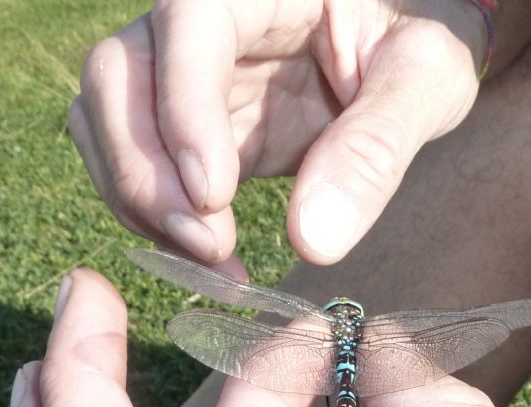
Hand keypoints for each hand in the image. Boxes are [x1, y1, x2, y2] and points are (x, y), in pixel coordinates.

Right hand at [69, 0, 530, 268]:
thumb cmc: (424, 34)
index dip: (185, 106)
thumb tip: (313, 241)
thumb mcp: (427, 76)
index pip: (187, 24)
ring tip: (210, 258)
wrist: (410, 44)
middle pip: (117, 73)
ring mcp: (184, 72)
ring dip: (139, 199)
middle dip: (144, 168)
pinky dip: (157, 216)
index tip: (215, 193)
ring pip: (104, 120)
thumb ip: (376, 146)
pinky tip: (212, 257)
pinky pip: (138, 163)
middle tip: (205, 243)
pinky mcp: (187, 123)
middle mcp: (200, 19)